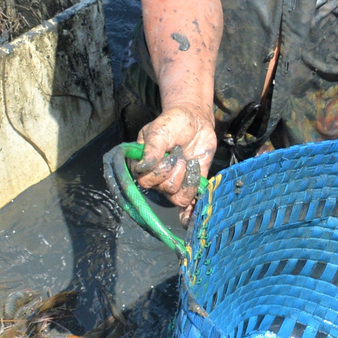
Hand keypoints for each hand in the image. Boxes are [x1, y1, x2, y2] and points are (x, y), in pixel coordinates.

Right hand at [132, 101, 215, 218]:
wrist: (195, 120)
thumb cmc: (173, 122)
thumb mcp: (160, 131)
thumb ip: (152, 148)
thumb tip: (142, 168)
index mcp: (142, 165)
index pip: (146, 180)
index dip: (161, 169)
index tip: (171, 152)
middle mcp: (155, 178)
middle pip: (164, 189)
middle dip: (177, 170)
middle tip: (180, 153)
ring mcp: (172, 184)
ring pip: (178, 197)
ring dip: (188, 178)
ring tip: (189, 162)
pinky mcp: (188, 186)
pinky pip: (187, 205)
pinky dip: (190, 211)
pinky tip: (192, 216)